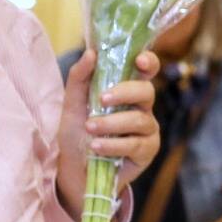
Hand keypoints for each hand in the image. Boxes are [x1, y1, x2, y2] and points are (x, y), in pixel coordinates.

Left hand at [56, 49, 162, 221]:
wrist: (74, 169)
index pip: (147, 70)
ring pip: (139, 119)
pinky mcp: (147, 151)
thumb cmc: (77, 133)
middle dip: (124, 93)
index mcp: (127, 90)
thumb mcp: (72, 104)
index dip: (149, 62)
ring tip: (90, 128)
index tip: (139, 61)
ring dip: (111, 123)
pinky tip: (96, 147)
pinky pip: (135, 144)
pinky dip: (113, 145)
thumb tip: (91, 52)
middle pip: (146, 91)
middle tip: (102, 99)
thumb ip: (79, 77)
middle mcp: (142, 107)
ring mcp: (147, 130)